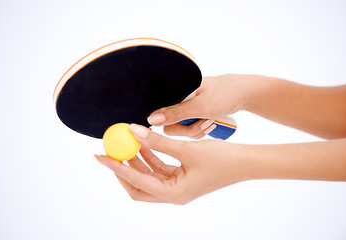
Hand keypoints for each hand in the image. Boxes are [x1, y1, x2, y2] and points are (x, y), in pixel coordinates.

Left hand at [95, 124, 249, 204]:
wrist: (245, 162)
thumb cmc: (221, 160)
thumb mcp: (187, 150)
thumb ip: (158, 142)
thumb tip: (133, 131)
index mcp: (173, 194)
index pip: (136, 181)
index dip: (116, 167)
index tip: (100, 156)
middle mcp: (173, 194)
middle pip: (138, 185)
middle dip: (122, 168)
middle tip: (109, 151)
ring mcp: (177, 186)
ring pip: (148, 175)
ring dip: (136, 160)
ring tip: (126, 142)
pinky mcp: (182, 177)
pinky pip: (159, 168)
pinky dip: (150, 157)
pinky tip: (144, 142)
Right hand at [147, 74, 255, 138]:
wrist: (244, 93)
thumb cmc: (223, 95)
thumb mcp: (199, 107)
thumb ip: (174, 114)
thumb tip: (151, 120)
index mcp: (175, 94)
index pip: (161, 116)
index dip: (174, 124)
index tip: (190, 122)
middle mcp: (178, 100)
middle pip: (172, 126)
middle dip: (189, 129)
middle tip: (204, 122)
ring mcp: (186, 107)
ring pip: (182, 129)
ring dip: (197, 129)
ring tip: (211, 121)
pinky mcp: (194, 113)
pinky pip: (190, 128)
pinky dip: (200, 129)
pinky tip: (211, 122)